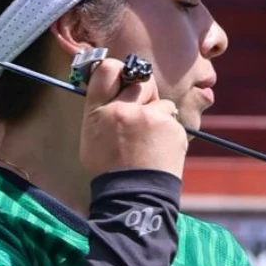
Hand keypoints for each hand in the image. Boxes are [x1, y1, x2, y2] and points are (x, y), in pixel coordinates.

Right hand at [80, 54, 186, 178]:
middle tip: (142, 116)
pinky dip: (170, 131)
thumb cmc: (111, 170)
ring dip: (159, 115)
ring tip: (150, 141)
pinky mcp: (170, 126)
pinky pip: (173, 119)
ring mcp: (148, 117)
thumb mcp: (92, 137)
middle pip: (141, 80)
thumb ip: (103, 110)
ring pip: (161, 102)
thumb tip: (115, 89)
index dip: (118, 70)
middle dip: (145, 94)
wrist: (134, 196)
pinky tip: (160, 149)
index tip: (124, 78)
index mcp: (98, 111)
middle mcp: (122, 109)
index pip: (107, 69)